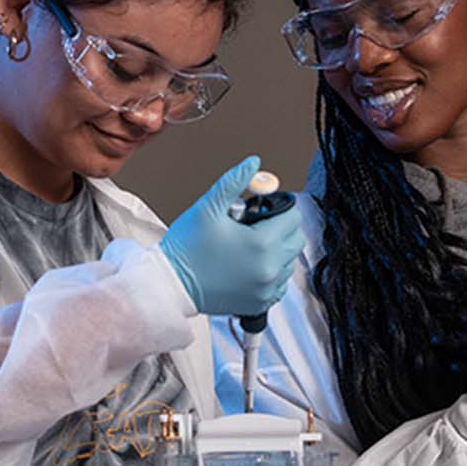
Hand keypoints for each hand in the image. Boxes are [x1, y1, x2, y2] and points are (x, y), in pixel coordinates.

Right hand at [159, 156, 305, 317]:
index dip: (277, 208)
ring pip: (289, 261)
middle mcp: (270, 268)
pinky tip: (248, 266)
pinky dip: (270, 272)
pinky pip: (279, 283)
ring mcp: (266, 288)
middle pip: (296, 239)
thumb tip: (254, 163)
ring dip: (277, 250)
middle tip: (253, 226)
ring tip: (248, 246)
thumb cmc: (185, 248)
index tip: (258, 211)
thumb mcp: (207, 207)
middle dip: (280, 228)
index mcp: (262, 243)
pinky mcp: (260, 302)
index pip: (293, 216)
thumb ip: (234, 181)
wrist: (170, 286)